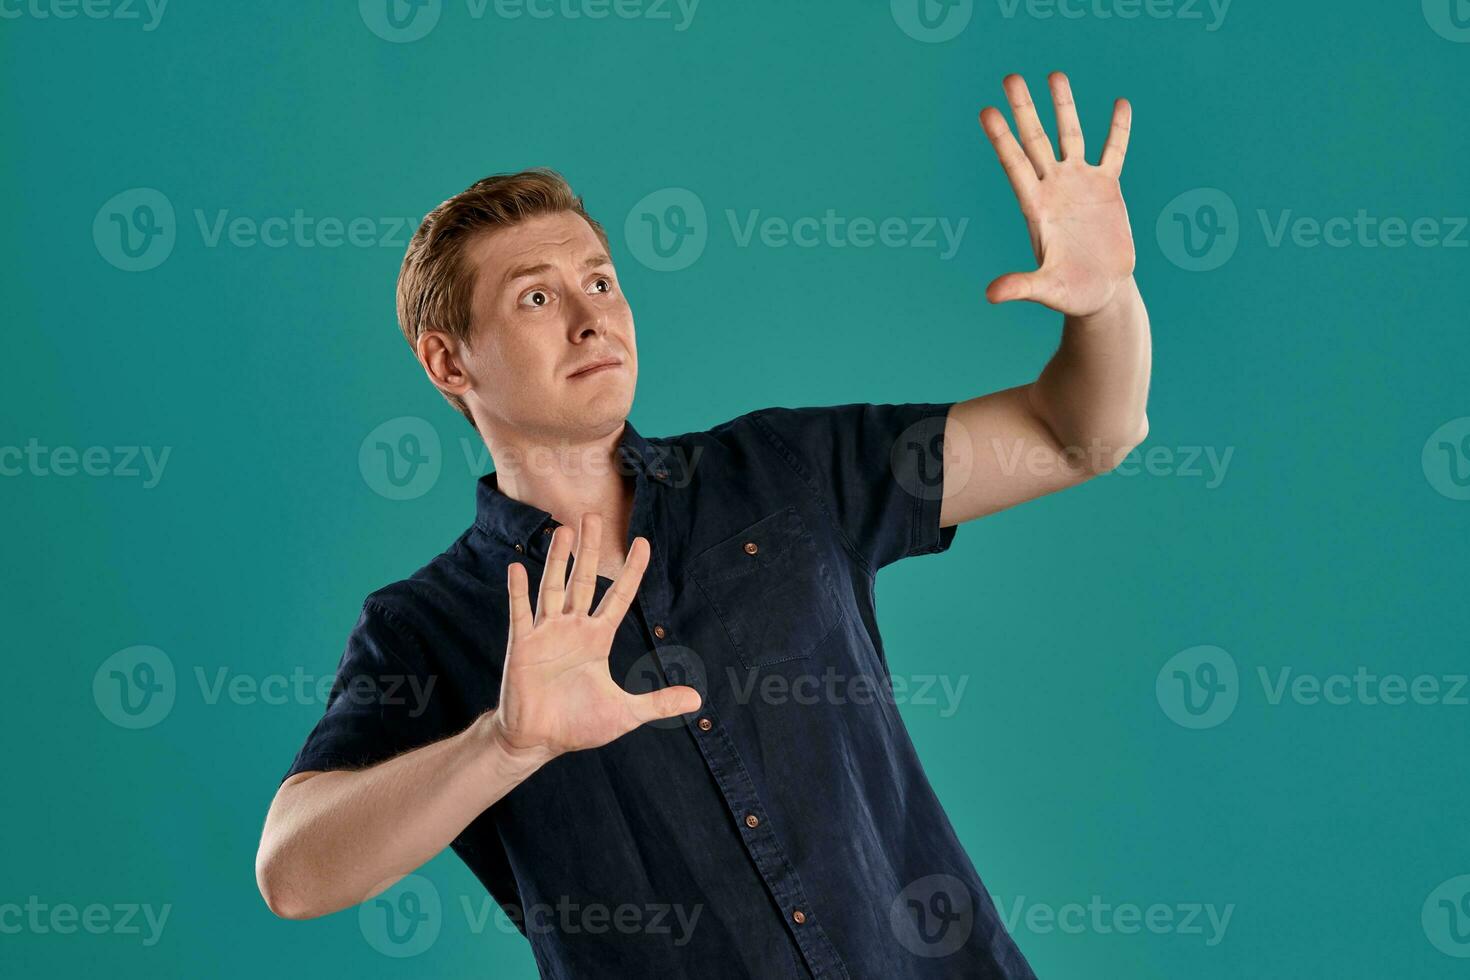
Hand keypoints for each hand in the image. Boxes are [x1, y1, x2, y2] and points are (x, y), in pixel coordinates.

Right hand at [489, 513, 700, 766]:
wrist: (538, 740)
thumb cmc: (577, 724)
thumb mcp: (625, 713)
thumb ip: (658, 703)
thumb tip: (696, 700)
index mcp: (598, 639)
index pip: (618, 597)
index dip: (632, 571)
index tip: (644, 543)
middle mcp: (573, 629)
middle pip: (583, 580)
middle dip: (589, 549)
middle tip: (592, 515)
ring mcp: (547, 634)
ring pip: (554, 588)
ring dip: (558, 560)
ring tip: (564, 530)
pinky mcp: (524, 646)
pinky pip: (521, 614)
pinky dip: (519, 592)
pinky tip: (517, 568)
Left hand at [979, 72, 1135, 316]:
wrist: (1100, 293)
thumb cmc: (1071, 293)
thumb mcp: (1047, 289)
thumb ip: (1021, 286)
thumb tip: (991, 295)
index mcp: (1036, 207)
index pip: (1014, 165)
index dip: (1001, 138)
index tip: (987, 110)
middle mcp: (1054, 188)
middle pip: (1036, 141)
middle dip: (1025, 109)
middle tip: (1011, 77)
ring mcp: (1080, 184)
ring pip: (1071, 137)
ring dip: (1064, 107)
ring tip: (1055, 74)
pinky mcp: (1107, 188)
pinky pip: (1114, 152)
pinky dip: (1118, 130)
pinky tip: (1120, 103)